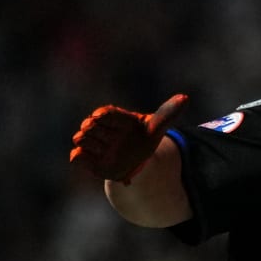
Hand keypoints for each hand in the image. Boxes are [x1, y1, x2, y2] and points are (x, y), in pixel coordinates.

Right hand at [66, 94, 186, 183]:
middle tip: (114, 142)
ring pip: (80, 138)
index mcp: (114, 117)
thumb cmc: (144, 139)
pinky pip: (75, 157)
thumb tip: (185, 97)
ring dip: (93, 146)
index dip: (104, 117)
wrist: (137, 162)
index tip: (111, 124)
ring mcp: (92, 143)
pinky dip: (80, 158)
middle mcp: (100, 128)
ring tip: (107, 151)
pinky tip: (94, 160)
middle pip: (90, 126)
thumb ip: (167, 112)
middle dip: (101, 135)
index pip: (103, 113)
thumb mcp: (156, 127)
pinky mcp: (87, 160)